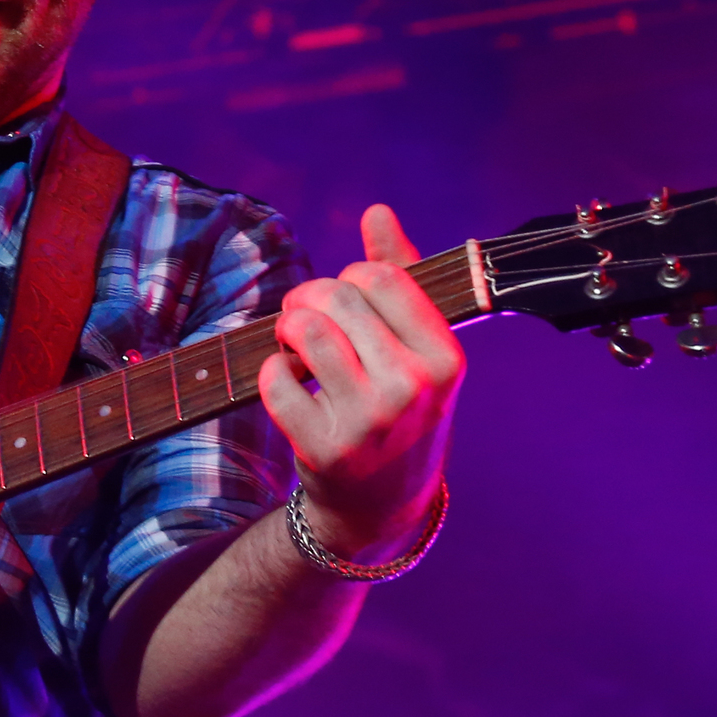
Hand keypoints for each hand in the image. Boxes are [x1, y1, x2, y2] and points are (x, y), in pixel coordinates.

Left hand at [256, 204, 464, 561]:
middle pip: (337, 296)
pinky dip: (272, 374)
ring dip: (286, 328)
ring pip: (304, 330)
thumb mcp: (420, 351)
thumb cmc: (403, 411)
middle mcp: (412, 387)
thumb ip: (403, 278)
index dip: (351, 275)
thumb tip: (377, 212)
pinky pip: (275, 381)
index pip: (382, 277)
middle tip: (302, 316)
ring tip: (293, 344)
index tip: (345, 296)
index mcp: (445, 358)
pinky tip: (288, 384)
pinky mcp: (323, 448)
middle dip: (308, 296)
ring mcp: (368, 421)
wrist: (384, 504)